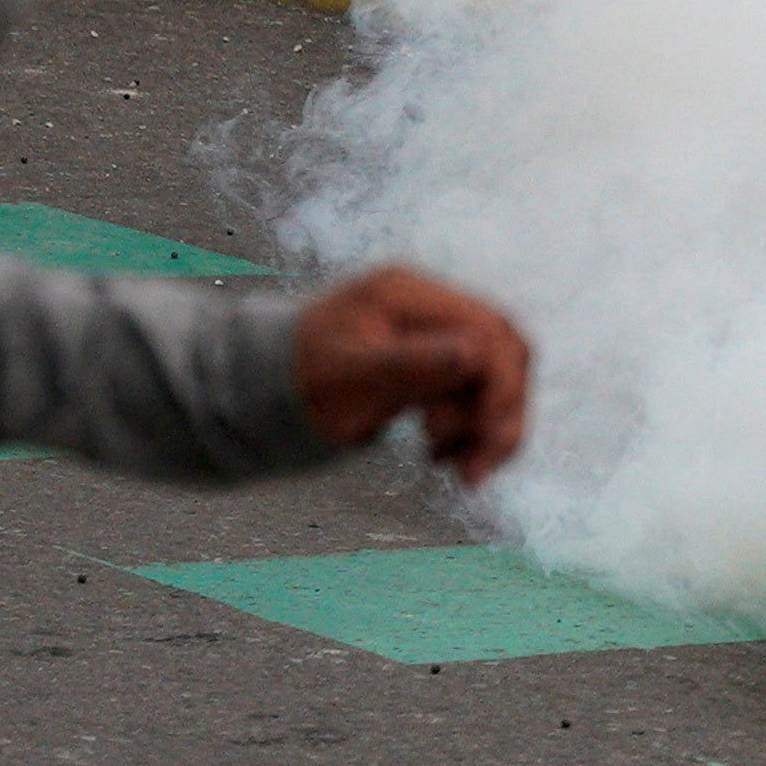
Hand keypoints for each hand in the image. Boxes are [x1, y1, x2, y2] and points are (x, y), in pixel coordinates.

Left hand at [293, 265, 530, 479]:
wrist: (260, 386)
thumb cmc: (295, 380)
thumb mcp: (347, 375)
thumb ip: (410, 363)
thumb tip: (476, 355)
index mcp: (408, 295)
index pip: (488, 331)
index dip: (500, 385)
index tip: (482, 438)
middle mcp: (429, 306)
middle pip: (504, 353)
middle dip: (500, 414)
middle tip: (474, 467)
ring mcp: (433, 333)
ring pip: (497, 377)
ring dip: (489, 428)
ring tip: (459, 469)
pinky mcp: (432, 362)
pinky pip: (476, 393)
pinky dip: (473, 429)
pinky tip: (446, 457)